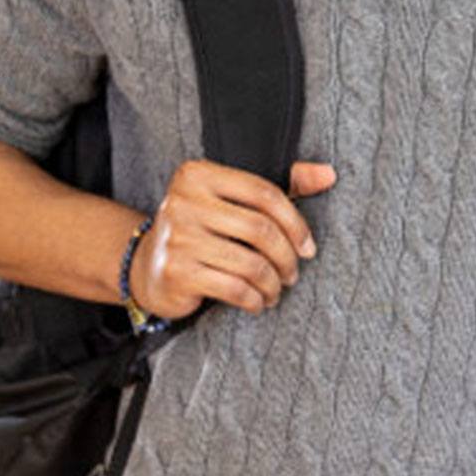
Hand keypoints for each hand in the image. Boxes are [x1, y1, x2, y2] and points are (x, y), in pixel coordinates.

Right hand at [128, 159, 335, 319]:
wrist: (147, 266)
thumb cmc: (203, 229)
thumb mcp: (235, 200)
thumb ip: (284, 184)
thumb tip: (328, 174)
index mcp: (199, 174)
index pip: (263, 193)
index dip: (295, 222)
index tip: (308, 247)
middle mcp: (184, 201)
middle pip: (260, 228)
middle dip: (286, 257)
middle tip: (293, 272)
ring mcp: (178, 237)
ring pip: (250, 262)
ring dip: (272, 283)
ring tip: (275, 289)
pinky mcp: (177, 271)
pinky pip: (233, 288)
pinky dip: (254, 299)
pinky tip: (257, 301)